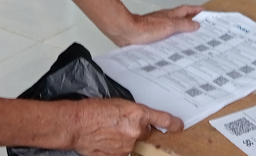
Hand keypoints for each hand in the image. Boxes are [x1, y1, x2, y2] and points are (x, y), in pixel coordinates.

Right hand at [60, 98, 183, 155]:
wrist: (77, 124)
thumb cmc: (93, 110)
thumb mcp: (118, 104)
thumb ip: (133, 114)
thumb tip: (138, 121)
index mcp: (138, 114)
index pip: (163, 119)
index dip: (172, 124)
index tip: (178, 126)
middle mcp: (136, 131)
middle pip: (146, 134)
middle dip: (139, 131)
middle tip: (123, 126)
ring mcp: (127, 147)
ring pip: (133, 145)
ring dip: (125, 140)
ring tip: (108, 133)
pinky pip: (121, 153)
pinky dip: (116, 148)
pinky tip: (105, 141)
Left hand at [113, 5, 201, 46]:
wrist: (128, 32)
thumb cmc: (146, 28)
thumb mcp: (169, 26)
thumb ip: (183, 25)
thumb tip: (196, 24)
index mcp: (170, 15)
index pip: (186, 10)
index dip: (195, 10)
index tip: (204, 11)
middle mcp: (164, 19)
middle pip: (180, 17)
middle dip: (190, 20)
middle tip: (200, 25)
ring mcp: (157, 26)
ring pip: (172, 26)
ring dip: (181, 30)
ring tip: (189, 38)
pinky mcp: (151, 34)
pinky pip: (165, 35)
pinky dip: (171, 38)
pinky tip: (172, 46)